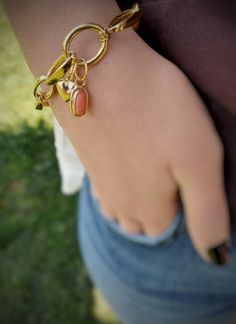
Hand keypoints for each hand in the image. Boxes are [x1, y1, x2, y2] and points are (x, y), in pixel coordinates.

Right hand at [51, 29, 230, 264]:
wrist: (97, 71)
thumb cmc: (157, 111)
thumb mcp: (198, 161)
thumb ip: (207, 214)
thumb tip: (214, 255)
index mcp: (149, 211)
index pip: (172, 229)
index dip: (185, 209)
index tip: (189, 178)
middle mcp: (120, 205)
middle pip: (145, 221)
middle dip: (160, 208)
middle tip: (172, 172)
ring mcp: (100, 184)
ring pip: (124, 206)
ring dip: (139, 197)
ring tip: (151, 170)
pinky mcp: (89, 162)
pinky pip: (107, 187)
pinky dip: (120, 181)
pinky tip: (125, 163)